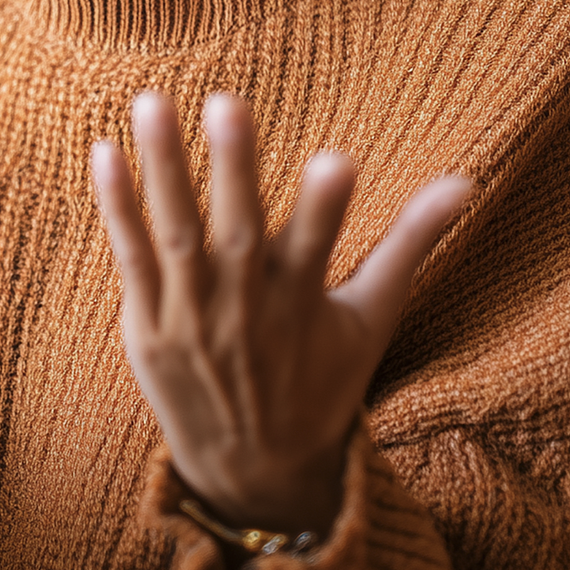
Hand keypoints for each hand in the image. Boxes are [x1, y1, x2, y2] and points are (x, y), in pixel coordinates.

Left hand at [92, 91, 471, 535]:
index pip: (318, 248)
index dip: (326, 207)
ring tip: (151, 102)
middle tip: (228, 101)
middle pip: (239, 233)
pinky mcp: (147, 327)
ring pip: (175, 235)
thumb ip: (411, 241)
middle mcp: (245, 312)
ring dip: (162, 169)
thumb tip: (466, 181)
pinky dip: (117, 207)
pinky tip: (104, 151)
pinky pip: (131, 257)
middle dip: (235, 167)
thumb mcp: (372, 316)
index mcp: (303, 305)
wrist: (252, 469)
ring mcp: (190, 320)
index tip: (337, 159)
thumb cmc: (321, 378)